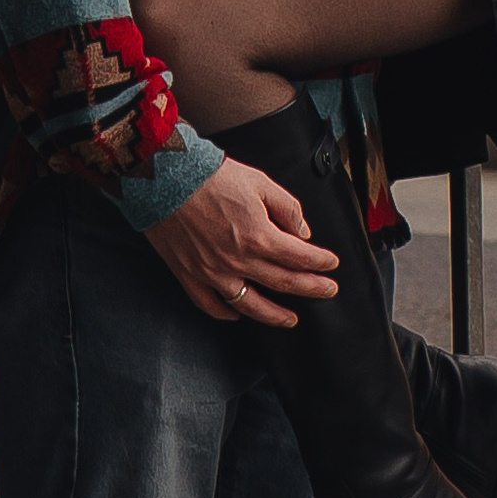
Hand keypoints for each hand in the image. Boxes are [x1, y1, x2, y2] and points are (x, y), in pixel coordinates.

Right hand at [147, 157, 341, 330]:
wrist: (165, 179)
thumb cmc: (210, 177)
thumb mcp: (260, 183)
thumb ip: (287, 208)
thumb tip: (302, 231)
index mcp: (259, 236)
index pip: (300, 257)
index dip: (320, 262)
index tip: (331, 264)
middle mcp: (238, 260)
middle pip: (284, 282)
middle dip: (311, 288)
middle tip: (328, 291)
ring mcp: (213, 272)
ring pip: (250, 304)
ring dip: (275, 315)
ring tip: (291, 320)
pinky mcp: (189, 275)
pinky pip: (210, 305)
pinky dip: (226, 313)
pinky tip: (238, 315)